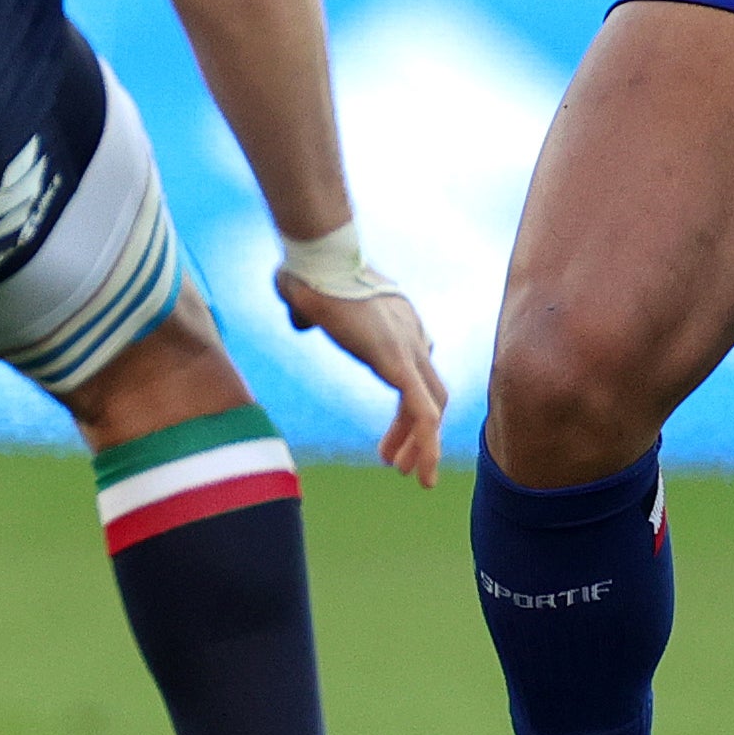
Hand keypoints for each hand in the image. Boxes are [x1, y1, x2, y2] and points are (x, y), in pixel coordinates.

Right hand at [276, 266, 448, 486]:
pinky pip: (422, 409)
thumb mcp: (311, 298)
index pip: (418, 374)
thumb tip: (301, 319)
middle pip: (431, 394)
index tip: (387, 440)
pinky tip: (419, 468)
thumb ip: (310, 313)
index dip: (408, 412)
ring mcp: (410, 347)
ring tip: (407, 475)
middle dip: (416, 434)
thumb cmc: (309, 274)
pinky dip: (424, 441)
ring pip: (432, 408)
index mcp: (399, 323)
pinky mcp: (399, 359)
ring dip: (423, 447)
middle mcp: (413, 335)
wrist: (318, 259)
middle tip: (396, 464)